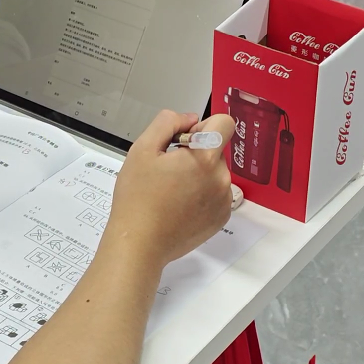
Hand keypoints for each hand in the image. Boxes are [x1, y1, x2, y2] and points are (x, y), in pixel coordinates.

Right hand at [103, 110, 234, 267]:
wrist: (140, 243)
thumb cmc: (138, 199)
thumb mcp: (142, 149)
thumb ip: (167, 123)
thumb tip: (189, 119)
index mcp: (205, 157)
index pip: (225, 123)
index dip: (203, 126)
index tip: (184, 142)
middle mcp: (221, 178)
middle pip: (217, 150)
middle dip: (196, 154)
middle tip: (167, 170)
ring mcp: (223, 200)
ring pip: (215, 173)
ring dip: (198, 175)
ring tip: (170, 191)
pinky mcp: (220, 218)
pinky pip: (216, 195)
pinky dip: (201, 195)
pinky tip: (177, 205)